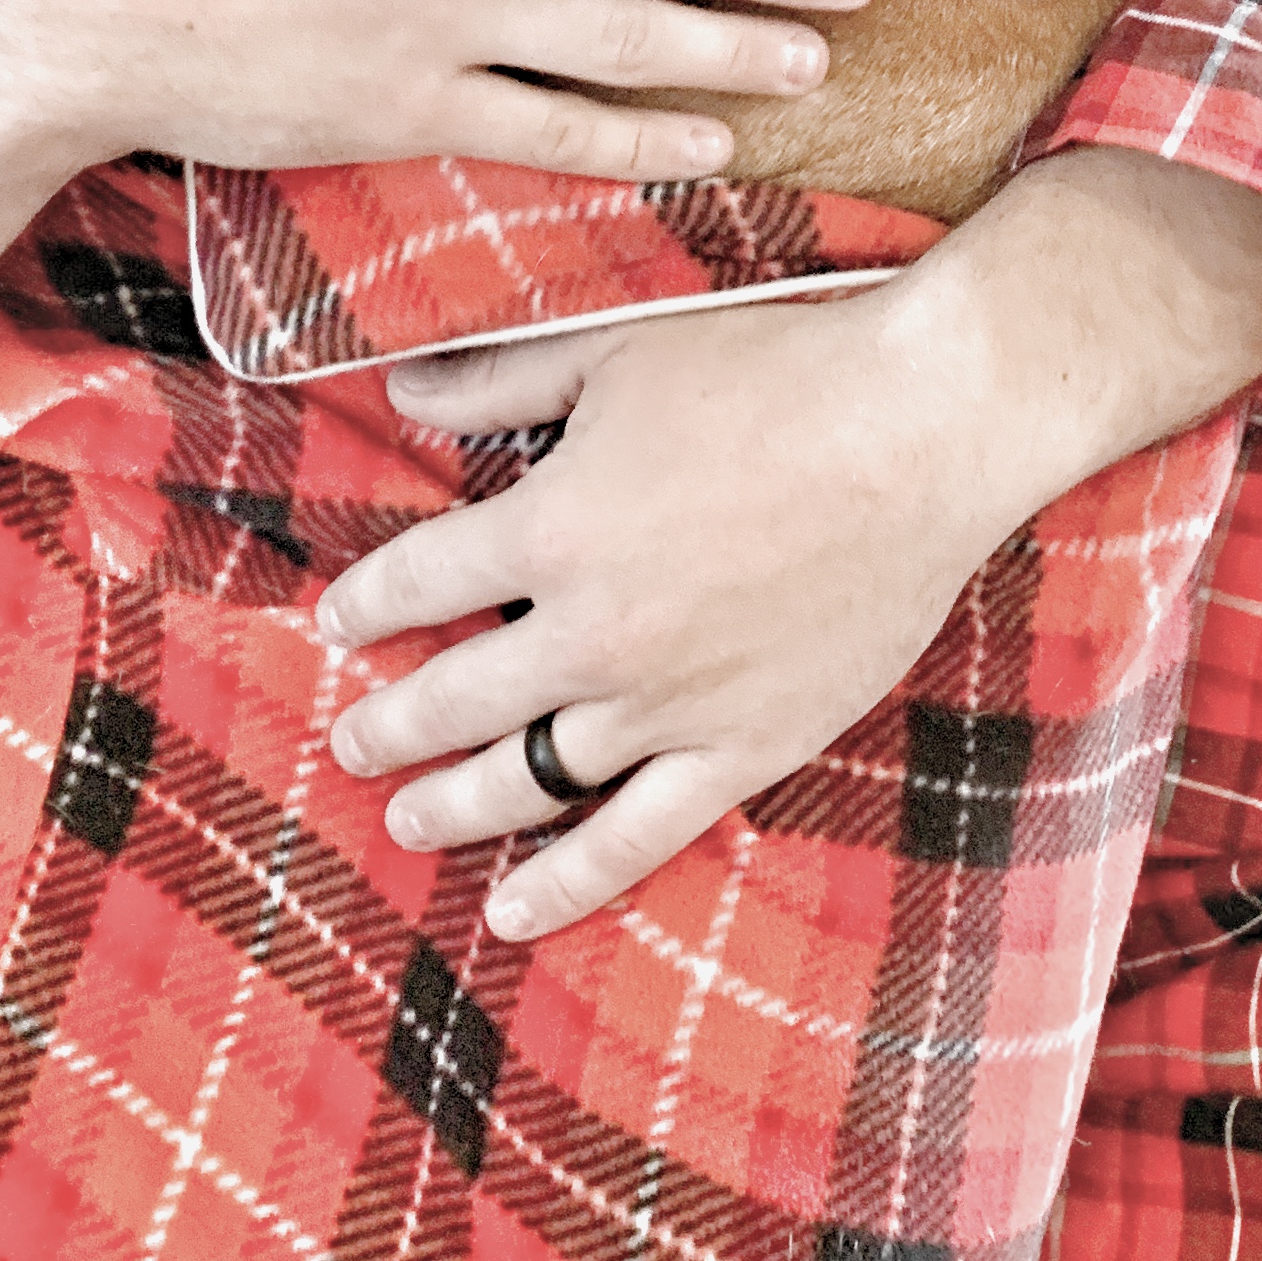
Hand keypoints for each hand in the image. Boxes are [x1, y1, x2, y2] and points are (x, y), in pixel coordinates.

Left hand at [316, 288, 1032, 939]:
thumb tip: (398, 386)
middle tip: (351, 740)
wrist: (922, 430)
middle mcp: (589, 634)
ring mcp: (665, 704)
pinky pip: (633, 839)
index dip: (364, 605)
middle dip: (386, 723)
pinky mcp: (741, 748)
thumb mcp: (617, 350)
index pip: (416, 583)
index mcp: (548, 529)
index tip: (338, 622)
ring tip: (406, 817)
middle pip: (452, 697)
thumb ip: (498, 378)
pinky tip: (512, 911)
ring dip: (453, 802)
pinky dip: (565, 882)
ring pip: (526, 778)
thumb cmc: (775, 372)